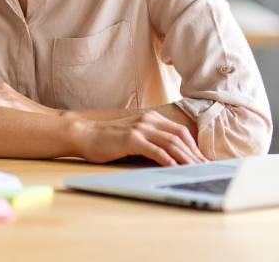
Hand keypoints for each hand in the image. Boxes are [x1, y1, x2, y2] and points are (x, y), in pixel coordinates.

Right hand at [74, 111, 207, 165]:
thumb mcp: (133, 135)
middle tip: (204, 168)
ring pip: (171, 143)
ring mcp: (139, 128)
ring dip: (186, 158)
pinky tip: (175, 168)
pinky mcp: (131, 139)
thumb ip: (150, 140)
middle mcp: (147, 120)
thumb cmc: (107, 139)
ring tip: (195, 170)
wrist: (84, 135)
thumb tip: (170, 156)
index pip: (179, 131)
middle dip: (194, 154)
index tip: (201, 160)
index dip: (193, 146)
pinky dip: (168, 159)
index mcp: (149, 118)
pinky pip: (155, 150)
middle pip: (179, 136)